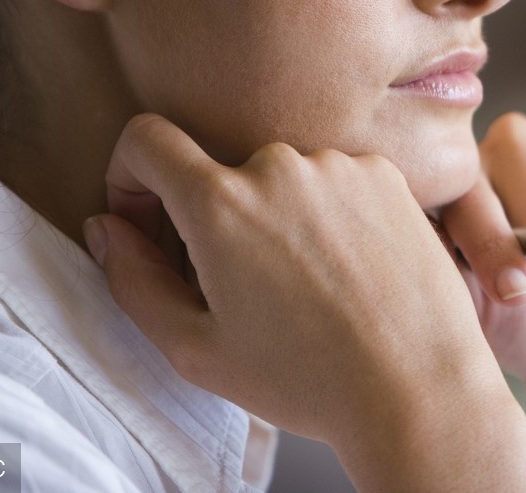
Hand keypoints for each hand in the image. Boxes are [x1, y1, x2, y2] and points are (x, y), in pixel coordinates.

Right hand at [84, 114, 515, 459]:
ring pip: (283, 178)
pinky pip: (336, 179)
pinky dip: (331, 214)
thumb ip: (133, 279)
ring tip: (309, 287)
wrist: (418, 385)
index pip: (145, 140)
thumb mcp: (195, 349)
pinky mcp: (386, 174)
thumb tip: (107, 228)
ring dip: (280, 217)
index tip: (147, 219)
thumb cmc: (307, 379)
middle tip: (242, 287)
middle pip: (220, 171)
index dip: (130, 177)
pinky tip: (349, 271)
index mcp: (220, 203)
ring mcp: (339, 164)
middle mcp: (279, 164)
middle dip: (216, 219)